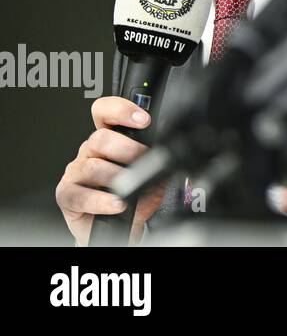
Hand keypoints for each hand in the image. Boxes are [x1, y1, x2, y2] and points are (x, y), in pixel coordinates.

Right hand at [54, 97, 166, 244]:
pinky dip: (101, 201)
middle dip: (127, 148)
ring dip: (115, 176)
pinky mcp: (66, 195)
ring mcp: (76, 173)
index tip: (143, 119)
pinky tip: (117, 203)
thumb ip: (156, 163)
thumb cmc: (131, 199)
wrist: (115, 229)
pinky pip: (80, 195)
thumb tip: (168, 156)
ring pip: (92, 166)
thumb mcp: (150, 177)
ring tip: (129, 188)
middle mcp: (89, 152)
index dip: (121, 110)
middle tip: (143, 160)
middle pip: (100, 138)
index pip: (105, 113)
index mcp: (108, 140)